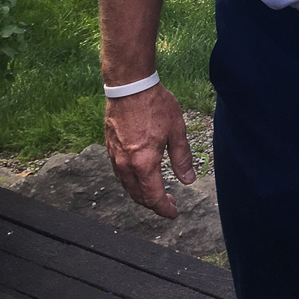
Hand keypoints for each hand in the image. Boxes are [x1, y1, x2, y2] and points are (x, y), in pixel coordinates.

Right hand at [104, 83, 195, 217]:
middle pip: (138, 196)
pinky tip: (139, 175)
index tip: (172, 212)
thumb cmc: (154, 105)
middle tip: (167, 203)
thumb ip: (182, 158)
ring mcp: (115, 157)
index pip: (153, 197)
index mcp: (144, 163)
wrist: (130, 86)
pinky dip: (130, 181)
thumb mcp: (176, 130)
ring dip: (140, 194)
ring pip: (127, 186)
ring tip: (154, 192)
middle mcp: (126, 165)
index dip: (164, 208)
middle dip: (153, 203)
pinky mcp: (110, 147)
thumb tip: (188, 179)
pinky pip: (119, 173)